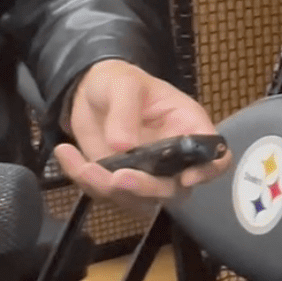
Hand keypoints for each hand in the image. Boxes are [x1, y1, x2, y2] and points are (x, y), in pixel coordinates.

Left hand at [53, 59, 232, 216]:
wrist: (89, 91)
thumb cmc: (118, 81)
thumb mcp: (124, 84)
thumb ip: (125, 111)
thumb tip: (123, 145)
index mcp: (188, 127)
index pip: (214, 157)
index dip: (208, 172)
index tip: (185, 178)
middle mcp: (174, 157)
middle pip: (174, 189)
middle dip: (146, 189)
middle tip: (118, 179)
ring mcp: (147, 172)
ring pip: (137, 199)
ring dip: (108, 188)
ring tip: (81, 164)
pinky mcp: (118, 180)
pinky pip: (105, 193)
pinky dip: (83, 180)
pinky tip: (67, 154)